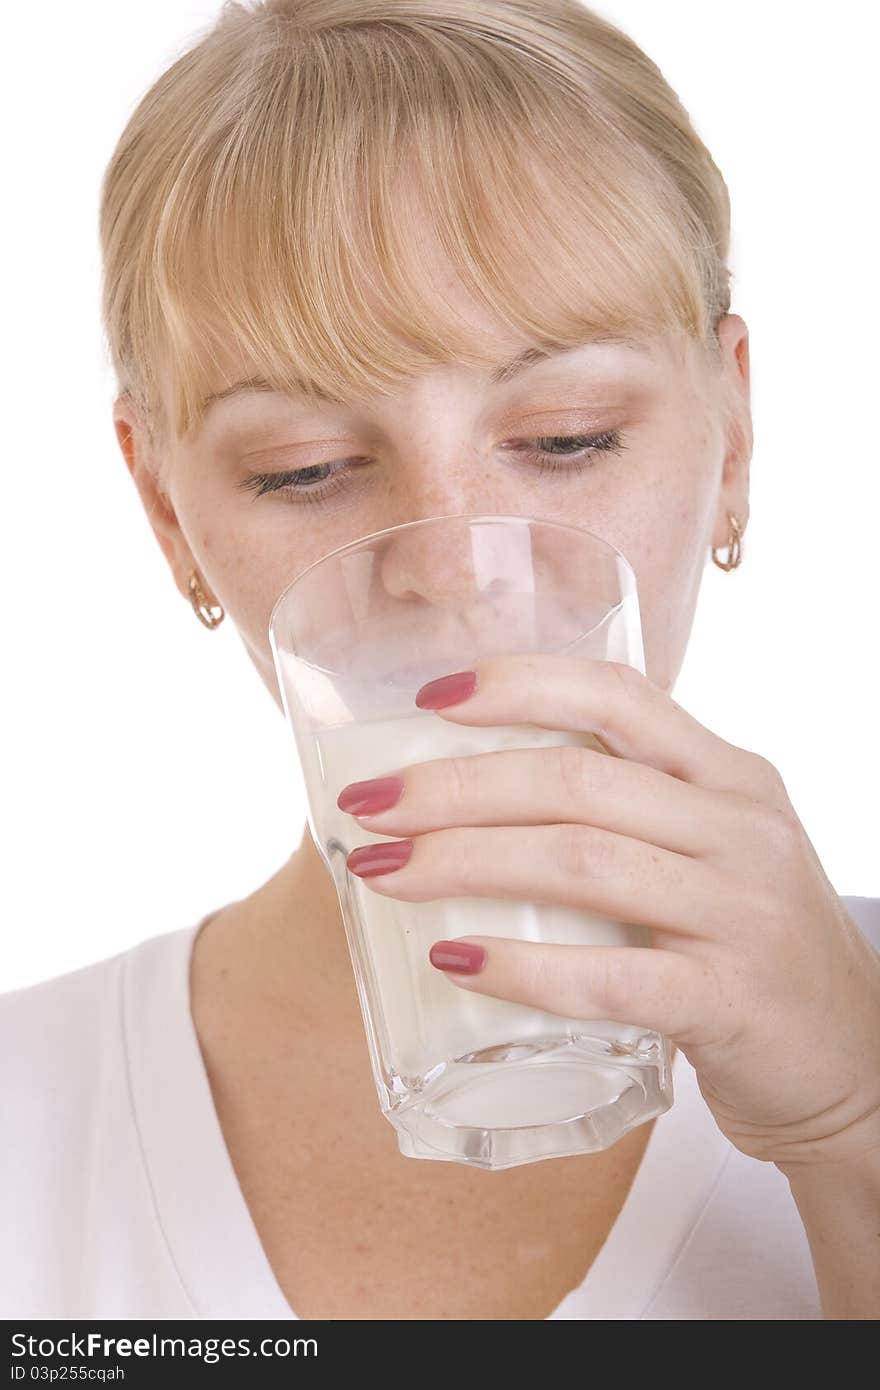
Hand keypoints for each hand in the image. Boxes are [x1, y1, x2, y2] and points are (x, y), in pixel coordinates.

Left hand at [338, 656, 879, 1173]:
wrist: (851, 1060)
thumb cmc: (749, 947)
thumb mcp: (712, 851)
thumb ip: (629, 814)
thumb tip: (476, 794)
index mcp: (729, 776)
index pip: (618, 695)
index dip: (518, 685)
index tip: (429, 697)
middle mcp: (740, 826)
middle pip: (577, 780)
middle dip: (455, 786)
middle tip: (369, 808)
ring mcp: (741, 911)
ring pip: (583, 862)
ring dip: (466, 861)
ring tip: (384, 874)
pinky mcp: (730, 999)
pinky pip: (612, 976)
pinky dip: (524, 966)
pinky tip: (456, 961)